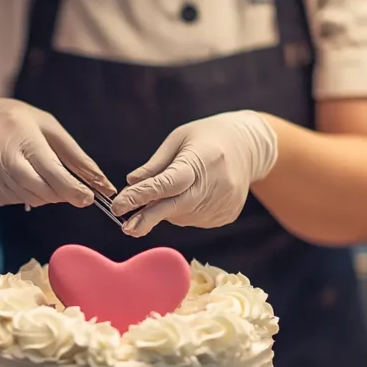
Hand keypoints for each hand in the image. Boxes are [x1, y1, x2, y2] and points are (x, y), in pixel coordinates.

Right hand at [0, 98, 114, 207]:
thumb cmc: (17, 123)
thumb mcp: (48, 128)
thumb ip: (75, 157)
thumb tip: (102, 184)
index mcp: (20, 135)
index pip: (50, 170)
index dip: (71, 188)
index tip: (89, 198)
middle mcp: (0, 156)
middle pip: (39, 189)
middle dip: (60, 194)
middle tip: (70, 189)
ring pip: (28, 198)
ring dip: (43, 194)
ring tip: (39, 173)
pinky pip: (13, 201)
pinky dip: (25, 194)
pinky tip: (19, 176)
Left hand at [110, 110, 277, 236]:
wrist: (249, 146)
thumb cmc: (206, 138)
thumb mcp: (178, 140)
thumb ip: (155, 165)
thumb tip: (130, 184)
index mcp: (201, 160)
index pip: (167, 183)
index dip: (142, 196)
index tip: (118, 206)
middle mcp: (215, 185)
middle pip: (175, 207)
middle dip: (148, 218)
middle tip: (126, 228)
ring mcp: (223, 203)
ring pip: (181, 216)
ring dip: (166, 208)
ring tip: (176, 186)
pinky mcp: (226, 215)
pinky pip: (193, 219)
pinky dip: (182, 211)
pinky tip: (192, 194)